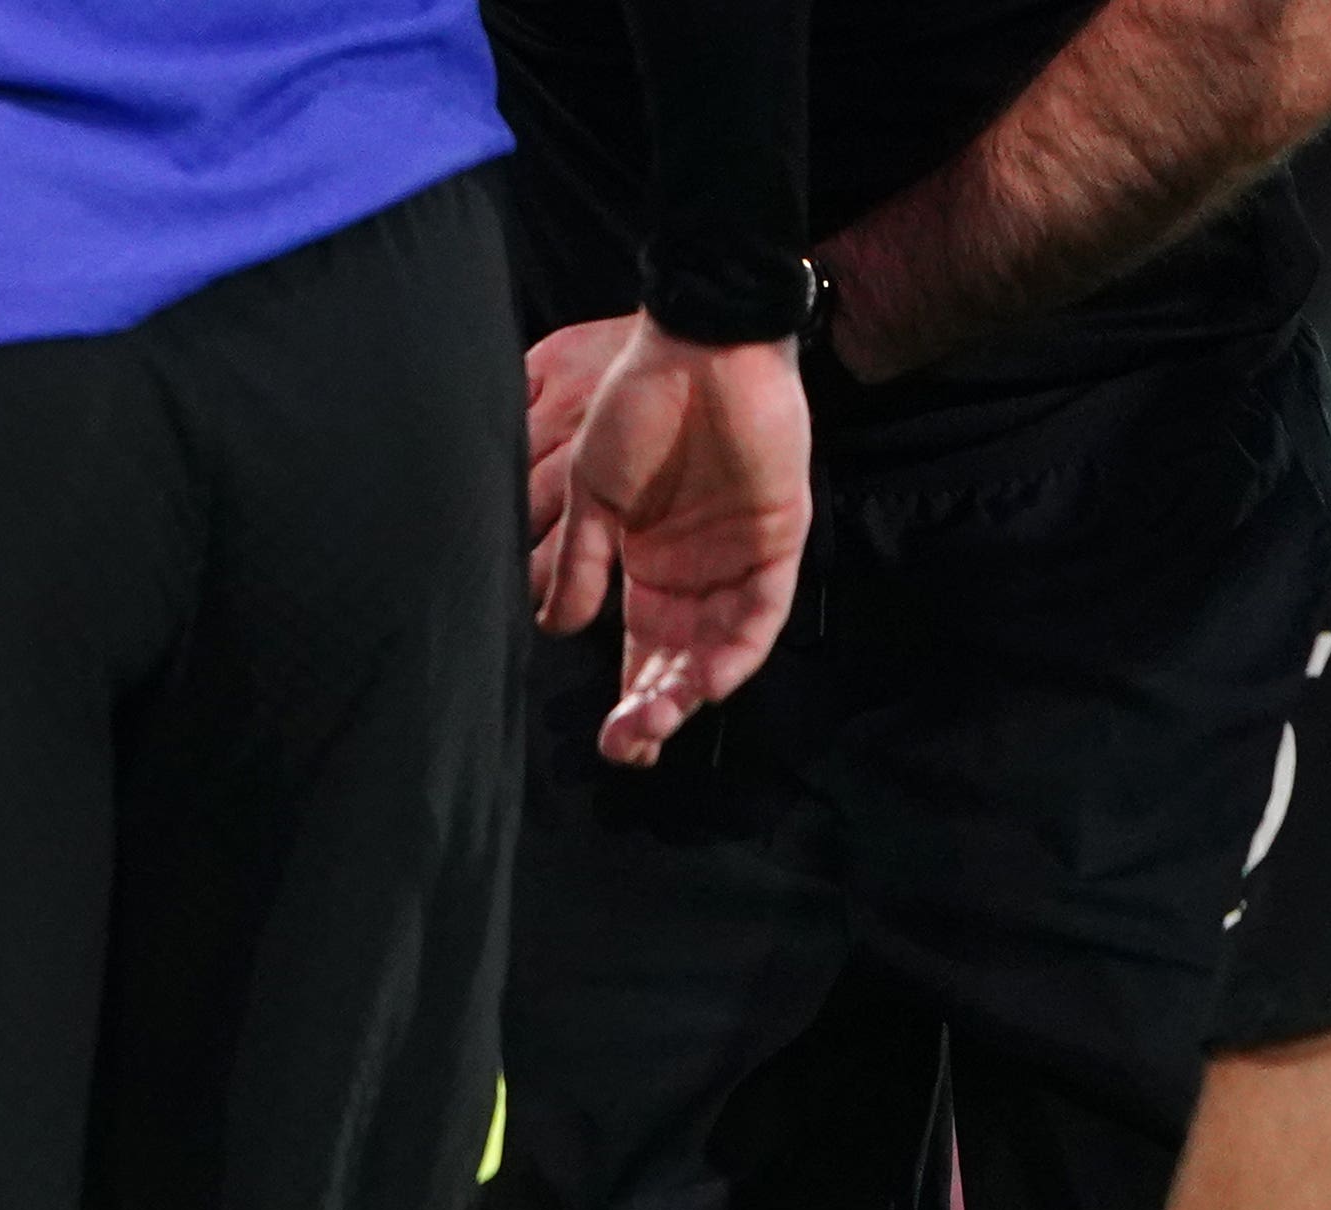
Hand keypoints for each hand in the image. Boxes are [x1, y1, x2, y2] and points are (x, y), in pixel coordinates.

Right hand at [528, 317, 813, 768]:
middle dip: (654, 711)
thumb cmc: (638, 406)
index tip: (605, 738)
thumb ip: (577, 563)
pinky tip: (706, 681)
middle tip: (626, 742)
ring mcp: (736, 559)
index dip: (626, 699)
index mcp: (646, 567)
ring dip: (690, 692)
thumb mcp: (591, 494)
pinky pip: (761, 613)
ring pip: (719, 649)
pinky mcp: (776, 539)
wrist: (699, 347)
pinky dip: (735, 651)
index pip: (641, 653)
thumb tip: (554, 629)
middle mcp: (694, 574)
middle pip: (679, 664)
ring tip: (655, 722)